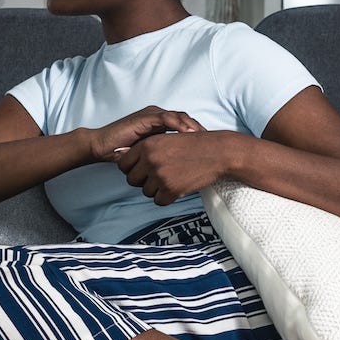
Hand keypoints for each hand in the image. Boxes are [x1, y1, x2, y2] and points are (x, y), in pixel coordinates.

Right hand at [86, 106, 203, 160]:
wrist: (103, 147)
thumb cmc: (123, 153)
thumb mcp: (150, 156)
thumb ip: (164, 156)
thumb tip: (183, 169)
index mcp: (160, 125)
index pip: (185, 126)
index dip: (199, 135)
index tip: (212, 147)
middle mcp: (158, 117)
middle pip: (186, 120)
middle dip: (200, 130)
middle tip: (214, 141)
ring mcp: (151, 115)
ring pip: (179, 116)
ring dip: (192, 126)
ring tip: (203, 137)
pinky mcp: (145, 117)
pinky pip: (166, 118)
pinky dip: (178, 125)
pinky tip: (187, 134)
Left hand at [113, 129, 242, 205]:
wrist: (218, 153)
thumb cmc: (193, 145)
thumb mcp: (166, 139)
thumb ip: (146, 148)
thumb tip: (121, 155)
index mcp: (147, 145)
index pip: (123, 164)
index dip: (131, 169)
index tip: (141, 170)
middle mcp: (150, 160)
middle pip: (131, 180)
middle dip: (142, 181)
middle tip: (157, 177)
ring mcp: (160, 175)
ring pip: (146, 192)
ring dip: (157, 189)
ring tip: (172, 179)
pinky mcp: (171, 189)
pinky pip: (159, 201)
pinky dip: (167, 197)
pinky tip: (178, 187)